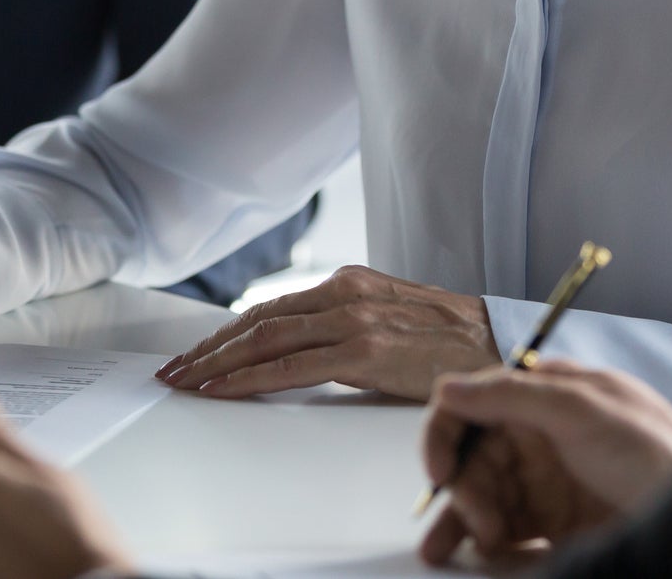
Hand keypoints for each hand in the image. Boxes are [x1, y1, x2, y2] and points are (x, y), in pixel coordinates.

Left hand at [156, 264, 498, 400]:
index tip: (195, 354)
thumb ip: (344, 327)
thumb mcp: (388, 319)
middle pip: (257, 321)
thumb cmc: (448, 341)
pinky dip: (249, 378)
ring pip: (265, 340)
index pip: (270, 308)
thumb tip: (299, 349)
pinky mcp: (366, 351)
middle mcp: (344, 293)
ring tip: (185, 383)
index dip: (226, 333)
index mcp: (348, 282)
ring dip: (216, 364)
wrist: (498, 345)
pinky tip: (223, 390)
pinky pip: (291, 366)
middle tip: (173, 371)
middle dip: (208, 349)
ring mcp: (354, 320)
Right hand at [418, 360, 671, 565]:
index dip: (445, 434)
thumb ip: (511, 395)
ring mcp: (545, 482)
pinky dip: (487, 546)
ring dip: (461, 522)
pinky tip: (484, 557)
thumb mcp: (579, 408)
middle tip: (479, 526)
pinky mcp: (555, 525)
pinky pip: (506, 534)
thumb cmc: (651, 447)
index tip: (439, 472)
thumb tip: (447, 387)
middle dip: (461, 491)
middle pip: (471, 459)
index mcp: (540, 396)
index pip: (471, 405)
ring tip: (447, 554)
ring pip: (482, 499)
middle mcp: (536, 436)